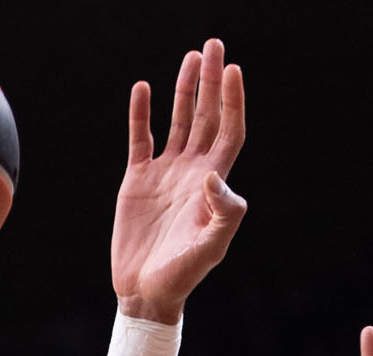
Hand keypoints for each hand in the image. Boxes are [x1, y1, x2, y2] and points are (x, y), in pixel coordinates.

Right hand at [111, 39, 246, 323]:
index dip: (233, 102)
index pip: (228, 132)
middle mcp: (193, 172)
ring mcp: (165, 174)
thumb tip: (214, 175)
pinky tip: (143, 89)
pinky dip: (141, 114)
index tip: (234, 70)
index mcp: (214, 184)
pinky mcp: (138, 180)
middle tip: (215, 45)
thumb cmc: (183, 275)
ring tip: (192, 57)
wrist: (147, 292)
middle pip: (206, 117)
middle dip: (212, 82)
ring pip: (178, 121)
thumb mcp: (210, 249)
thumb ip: (221, 214)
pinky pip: (141, 138)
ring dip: (184, 90)